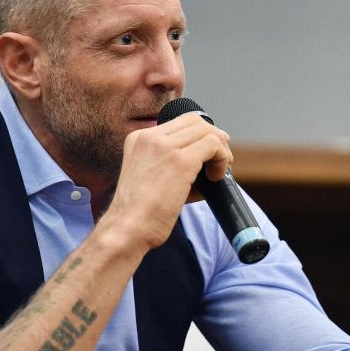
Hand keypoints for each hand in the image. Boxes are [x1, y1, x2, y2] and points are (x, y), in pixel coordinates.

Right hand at [102, 113, 231, 252]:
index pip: (179, 123)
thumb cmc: (141, 214)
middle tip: (220, 160)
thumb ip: (173, 163)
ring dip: (220, 150)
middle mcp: (150, 137)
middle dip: (213, 138)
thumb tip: (208, 163)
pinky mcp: (181, 160)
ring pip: (207, 131)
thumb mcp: (150, 177)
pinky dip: (222, 159)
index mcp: (139, 138)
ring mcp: (165, 146)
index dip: (200, 136)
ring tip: (218, 172)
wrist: (127, 228)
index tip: (208, 154)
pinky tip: (216, 178)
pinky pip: (213, 145)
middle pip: (195, 121)